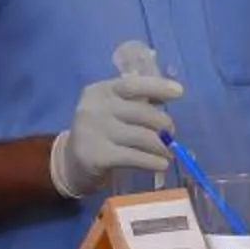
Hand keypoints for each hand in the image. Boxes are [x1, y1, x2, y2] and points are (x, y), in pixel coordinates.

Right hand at [49, 44, 182, 198]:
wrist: (70, 161)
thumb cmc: (101, 130)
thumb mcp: (111, 108)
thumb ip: (134, 100)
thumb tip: (167, 96)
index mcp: (101, 91)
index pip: (132, 84)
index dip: (158, 87)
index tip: (179, 92)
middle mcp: (95, 108)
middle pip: (143, 113)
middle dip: (164, 124)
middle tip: (170, 134)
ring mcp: (94, 132)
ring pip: (142, 137)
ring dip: (162, 146)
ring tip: (168, 152)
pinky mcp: (97, 156)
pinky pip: (135, 158)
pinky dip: (153, 161)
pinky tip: (161, 164)